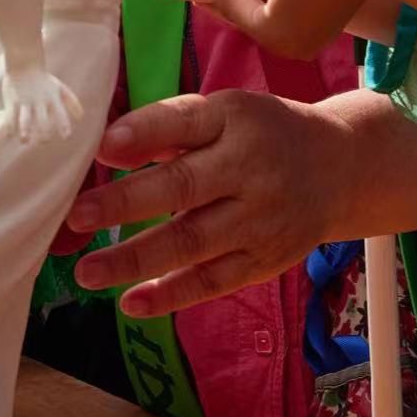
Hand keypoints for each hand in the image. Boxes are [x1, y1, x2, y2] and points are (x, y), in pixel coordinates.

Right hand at [0, 57, 82, 143]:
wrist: (24, 63)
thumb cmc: (44, 79)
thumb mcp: (60, 88)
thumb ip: (72, 102)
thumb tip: (81, 118)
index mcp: (53, 99)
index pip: (61, 115)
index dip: (64, 127)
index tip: (65, 137)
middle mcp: (40, 101)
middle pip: (43, 122)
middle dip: (44, 136)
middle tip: (42, 141)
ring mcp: (25, 101)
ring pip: (25, 121)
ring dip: (25, 134)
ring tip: (24, 141)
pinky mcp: (12, 101)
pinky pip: (10, 117)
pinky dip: (11, 128)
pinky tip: (12, 133)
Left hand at [68, 90, 348, 317]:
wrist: (339, 167)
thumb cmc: (261, 133)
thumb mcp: (225, 113)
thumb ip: (169, 127)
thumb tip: (104, 149)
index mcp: (236, 119)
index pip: (185, 122)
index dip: (144, 133)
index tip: (102, 147)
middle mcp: (251, 168)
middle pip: (184, 186)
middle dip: (127, 202)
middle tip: (76, 216)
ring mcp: (260, 219)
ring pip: (193, 242)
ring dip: (136, 260)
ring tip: (87, 272)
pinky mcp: (265, 259)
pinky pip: (214, 281)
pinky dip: (172, 295)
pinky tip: (131, 303)